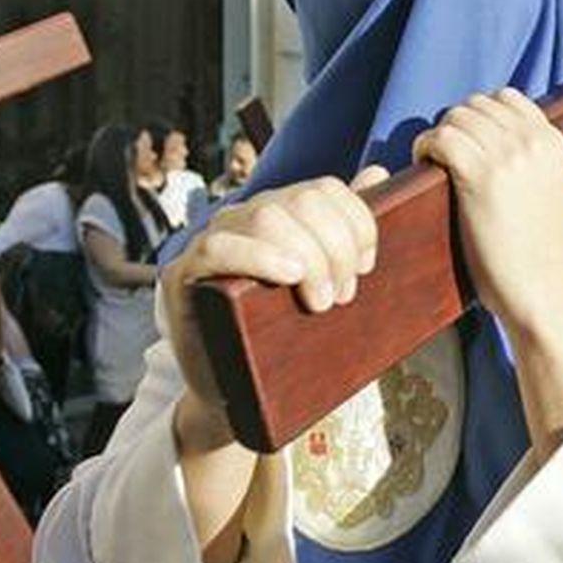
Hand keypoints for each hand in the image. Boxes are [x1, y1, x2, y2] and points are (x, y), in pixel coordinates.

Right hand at [161, 166, 385, 419]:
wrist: (237, 389)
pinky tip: (288, 275)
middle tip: (344, 295)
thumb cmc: (285, 334)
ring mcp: (211, 241)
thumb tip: (378, 173)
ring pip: (265, 217)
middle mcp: (244, 218)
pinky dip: (259, 256)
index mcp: (279, 212)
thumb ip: (346, 228)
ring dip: (307, 256)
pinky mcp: (184, 274)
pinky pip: (218, 247)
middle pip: (300, 201)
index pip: (324, 189)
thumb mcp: (324, 279)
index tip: (366, 265)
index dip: (356, 222)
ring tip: (321, 300)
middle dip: (335, 247)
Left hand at [412, 89, 562, 331]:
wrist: (540, 287)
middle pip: (476, 105)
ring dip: (438, 135)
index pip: (507, 98)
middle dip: (457, 124)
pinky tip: (424, 165)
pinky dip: (425, 146)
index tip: (471, 142)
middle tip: (447, 153)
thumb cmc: (554, 251)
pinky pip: (442, 138)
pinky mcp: (479, 177)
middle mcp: (530, 142)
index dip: (481, 116)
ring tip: (433, 160)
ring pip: (456, 117)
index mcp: (552, 142)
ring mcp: (506, 158)